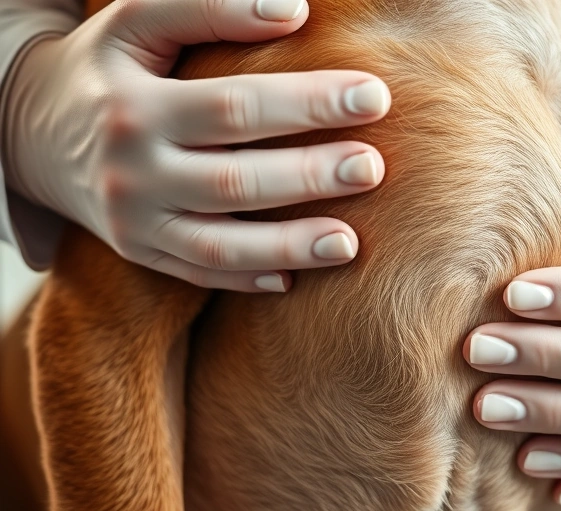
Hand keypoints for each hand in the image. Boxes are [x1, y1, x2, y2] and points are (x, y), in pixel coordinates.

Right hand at [2, 0, 389, 290]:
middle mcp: (133, 170)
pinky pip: (197, 272)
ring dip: (288, 246)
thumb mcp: (138, 23)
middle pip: (235, 179)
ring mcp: (134, 221)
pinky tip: (294, 280)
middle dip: (310, 176)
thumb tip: (292, 9)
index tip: (373, 96)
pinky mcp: (139, 252)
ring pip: (218, 243)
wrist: (32, 132)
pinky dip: (245, 278)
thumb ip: (208, 8)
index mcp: (137, 107)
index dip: (306, 102)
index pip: (234, 107)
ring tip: (350, 243)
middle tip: (374, 168)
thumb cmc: (111, 67)